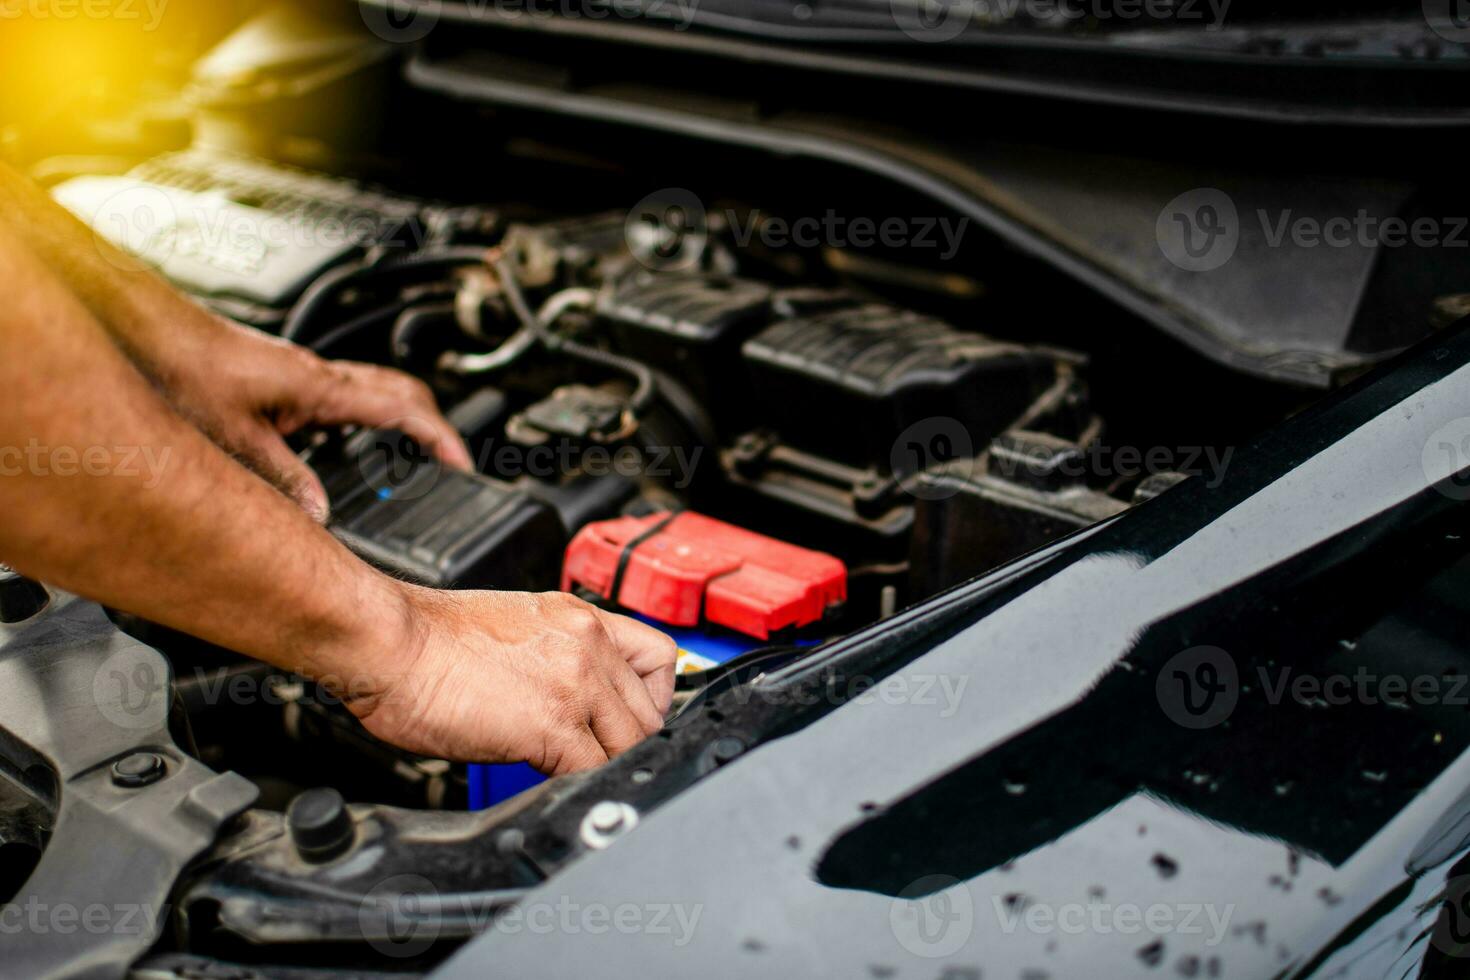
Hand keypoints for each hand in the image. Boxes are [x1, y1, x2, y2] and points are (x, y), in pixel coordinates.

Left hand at [151, 318, 471, 521]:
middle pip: (402, 391)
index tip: (462, 463)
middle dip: (433, 426)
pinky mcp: (289, 377)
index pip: (402, 408)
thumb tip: (319, 515)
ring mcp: (307, 374)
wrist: (151, 332)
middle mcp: (320, 375)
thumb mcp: (236, 438)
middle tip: (449, 462)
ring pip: (376, 389)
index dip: (439, 437)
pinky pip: (345, 395)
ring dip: (401, 420)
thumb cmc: (184, 368)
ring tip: (411, 458)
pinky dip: (364, 419)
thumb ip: (284, 479)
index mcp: (320, 387)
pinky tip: (346, 446)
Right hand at [352, 587, 678, 773]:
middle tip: (598, 756)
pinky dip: (581, 785)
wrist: (392, 644)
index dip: (653, 698)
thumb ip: (555, 654)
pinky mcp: (553, 725)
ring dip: (606, 765)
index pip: (658, 657)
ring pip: (631, 743)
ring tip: (572, 771)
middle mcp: (587, 643)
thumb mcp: (514, 626)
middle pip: (649, 711)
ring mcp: (576, 683)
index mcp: (578, 618)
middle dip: (629, 741)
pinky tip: (554, 780)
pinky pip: (594, 770)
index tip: (636, 719)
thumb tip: (566, 694)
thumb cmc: (429, 638)